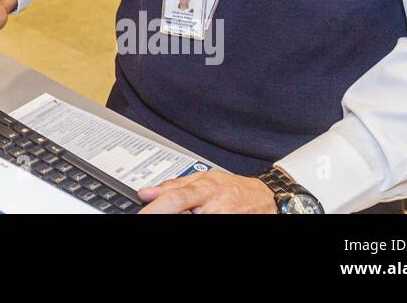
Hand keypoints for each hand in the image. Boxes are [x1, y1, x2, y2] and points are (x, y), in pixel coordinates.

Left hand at [138, 169, 276, 213]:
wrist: (265, 199)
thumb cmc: (233, 188)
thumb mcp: (204, 178)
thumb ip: (173, 185)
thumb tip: (146, 193)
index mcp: (205, 189)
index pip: (176, 198)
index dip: (156, 208)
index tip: (141, 214)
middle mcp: (214, 205)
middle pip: (183, 215)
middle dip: (165, 215)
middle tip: (152, 215)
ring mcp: (222, 218)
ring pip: (194, 221)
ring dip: (184, 217)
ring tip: (190, 211)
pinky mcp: (227, 226)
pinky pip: (207, 226)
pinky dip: (196, 221)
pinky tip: (197, 215)